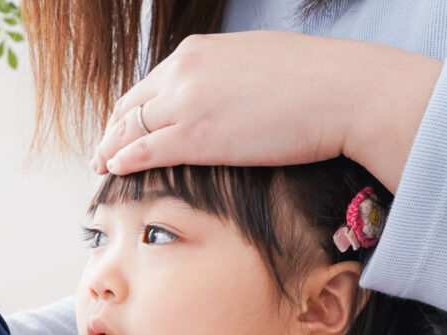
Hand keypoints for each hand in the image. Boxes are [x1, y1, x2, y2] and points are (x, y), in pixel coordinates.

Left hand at [90, 31, 440, 191]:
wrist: (344, 92)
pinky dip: (122, 162)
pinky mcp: (193, 137)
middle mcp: (183, 72)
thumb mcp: (258, 62)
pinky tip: (113, 172)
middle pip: (130, 106)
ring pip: (129, 130)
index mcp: (197, 51)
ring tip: (101, 166)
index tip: (123, 127)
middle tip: (104, 151)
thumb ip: (226, 76)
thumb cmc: (317, 80)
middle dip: (113, 131)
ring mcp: (185, 103)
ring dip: (110, 150)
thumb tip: (222, 95)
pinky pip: (141, 152)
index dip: (131, 110)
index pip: (149, 84)